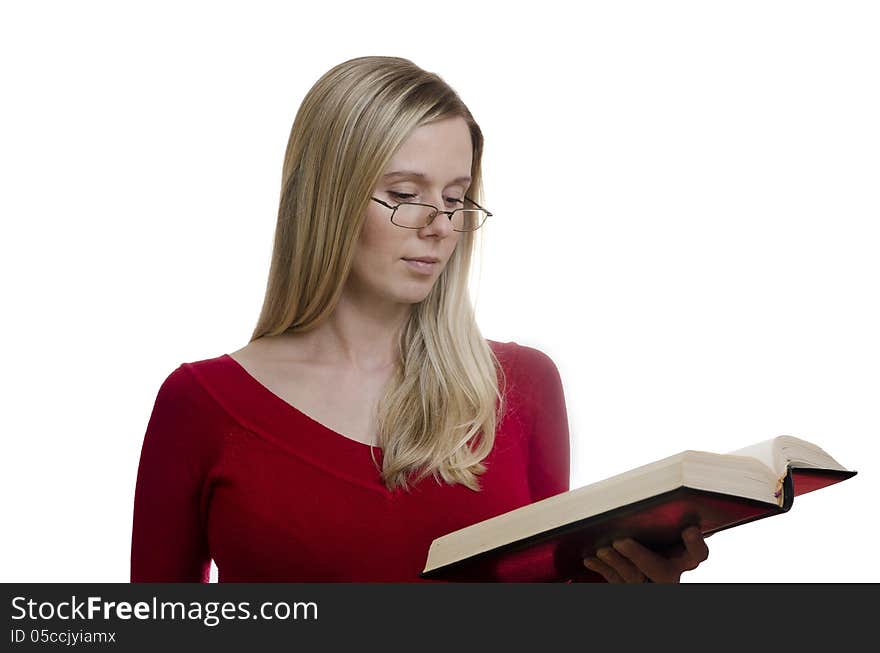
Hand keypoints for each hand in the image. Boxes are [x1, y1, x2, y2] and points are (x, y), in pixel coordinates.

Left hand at [582, 526, 709, 582]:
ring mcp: (649, 583)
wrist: (642, 568)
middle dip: (639, 556)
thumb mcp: (659, 527)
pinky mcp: (629, 587)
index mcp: (683, 556)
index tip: (689, 529)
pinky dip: (602, 569)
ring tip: (602, 549)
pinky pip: (616, 581)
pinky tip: (590, 559)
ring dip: (616, 562)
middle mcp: (670, 572)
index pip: (698, 554)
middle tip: (620, 541)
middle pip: (663, 572)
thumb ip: (659, 516)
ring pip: (634, 578)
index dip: (695, 544)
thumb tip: (647, 485)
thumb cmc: (650, 535)